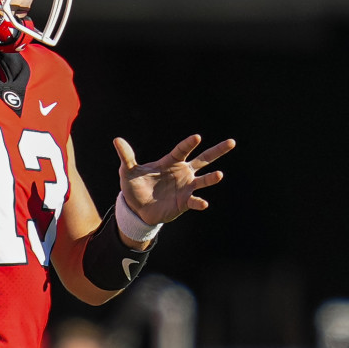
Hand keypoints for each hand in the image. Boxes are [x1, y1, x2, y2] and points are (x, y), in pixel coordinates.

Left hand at [114, 134, 234, 225]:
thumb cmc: (134, 187)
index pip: (182, 150)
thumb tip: (117, 140)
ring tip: (220, 175)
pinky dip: (199, 202)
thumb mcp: (128, 172)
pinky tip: (203, 203)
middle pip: (203, 159)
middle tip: (232, 142)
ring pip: (203, 180)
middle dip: (217, 151)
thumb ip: (126, 156)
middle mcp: (182, 172)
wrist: (136, 209)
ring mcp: (186, 187)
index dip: (189, 144)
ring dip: (211, 178)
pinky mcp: (185, 202)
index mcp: (170, 162)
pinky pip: (194, 200)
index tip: (197, 137)